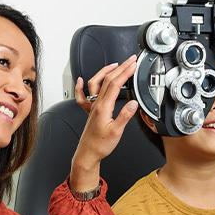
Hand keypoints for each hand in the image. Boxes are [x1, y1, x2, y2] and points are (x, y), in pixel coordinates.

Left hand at [70, 55, 138, 191]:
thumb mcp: (117, 132)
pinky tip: (81, 81)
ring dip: (106, 72)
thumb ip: (125, 116)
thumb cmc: (100, 144)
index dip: (125, 72)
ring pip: (97, 83)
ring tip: (116, 65)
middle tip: (131, 60)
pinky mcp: (91, 111)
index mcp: (103, 107)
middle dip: (121, 68)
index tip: (134, 64)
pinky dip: (81, 87)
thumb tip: (133, 103)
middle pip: (108, 80)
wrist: (88, 153)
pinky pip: (83, 96)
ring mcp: (92, 106)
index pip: (115, 84)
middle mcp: (96, 104)